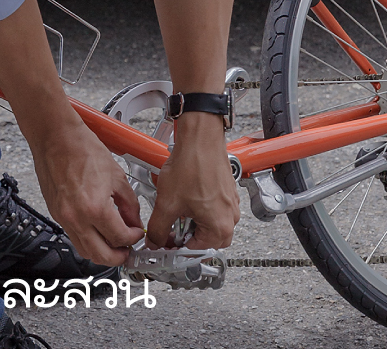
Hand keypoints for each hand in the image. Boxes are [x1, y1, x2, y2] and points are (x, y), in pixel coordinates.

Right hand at [29, 111, 144, 265]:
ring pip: (85, 251)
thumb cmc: (82, 147)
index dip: (133, 239)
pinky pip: (74, 237)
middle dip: (119, 256)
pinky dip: (88, 240)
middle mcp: (77, 218)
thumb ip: (129, 204)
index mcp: (95, 208)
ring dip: (102, 252)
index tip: (137, 234)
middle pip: (101, 256)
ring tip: (113, 242)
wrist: (56, 136)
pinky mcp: (56, 214)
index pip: (119, 238)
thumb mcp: (117, 175)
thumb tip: (134, 221)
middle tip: (127, 249)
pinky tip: (97, 229)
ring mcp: (64, 218)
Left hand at [145, 114, 239, 251]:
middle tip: (172, 227)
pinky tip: (187, 194)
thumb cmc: (192, 165)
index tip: (166, 241)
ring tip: (179, 207)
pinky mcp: (228, 190)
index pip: (197, 250)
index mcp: (220, 227)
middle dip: (189, 236)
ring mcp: (231, 203)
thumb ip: (158, 229)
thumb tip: (155, 241)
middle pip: (208, 240)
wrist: (200, 137)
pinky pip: (215, 208)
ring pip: (212, 223)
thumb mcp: (167, 203)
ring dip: (195, 221)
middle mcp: (230, 217)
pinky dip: (201, 208)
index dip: (177, 247)